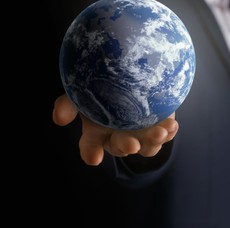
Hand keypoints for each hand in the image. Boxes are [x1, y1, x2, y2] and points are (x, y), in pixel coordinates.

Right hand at [52, 94, 178, 165]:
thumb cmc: (100, 85)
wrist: (128, 72)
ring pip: (146, 146)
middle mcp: (118, 136)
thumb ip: (68, 103)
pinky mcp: (158, 124)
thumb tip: (58, 118)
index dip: (91, 153)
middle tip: (132, 144)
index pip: (90, 146)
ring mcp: (139, 133)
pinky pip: (165, 134)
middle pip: (121, 147)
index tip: (94, 157)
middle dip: (125, 147)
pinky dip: (169, 131)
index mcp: (96, 132)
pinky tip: (172, 126)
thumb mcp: (80, 90)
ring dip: (153, 142)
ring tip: (160, 133)